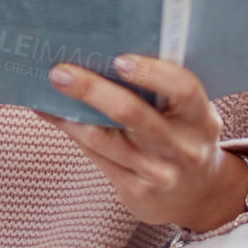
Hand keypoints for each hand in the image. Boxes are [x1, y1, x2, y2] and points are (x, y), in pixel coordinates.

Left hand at [39, 54, 247, 231]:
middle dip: (93, 91)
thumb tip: (104, 53)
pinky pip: (96, 157)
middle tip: (61, 72)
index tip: (119, 59)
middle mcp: (183, 148)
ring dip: (71, 114)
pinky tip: (51, 113)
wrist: (199, 195)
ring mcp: (160, 174)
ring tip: (46, 90)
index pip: (183, 89)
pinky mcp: (136, 192)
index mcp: (200, 119)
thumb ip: (161, 91)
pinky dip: (71, 132)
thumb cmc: (183, 137)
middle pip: (134, 116)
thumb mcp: (188, 114)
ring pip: (106, 139)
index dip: (152, 73)